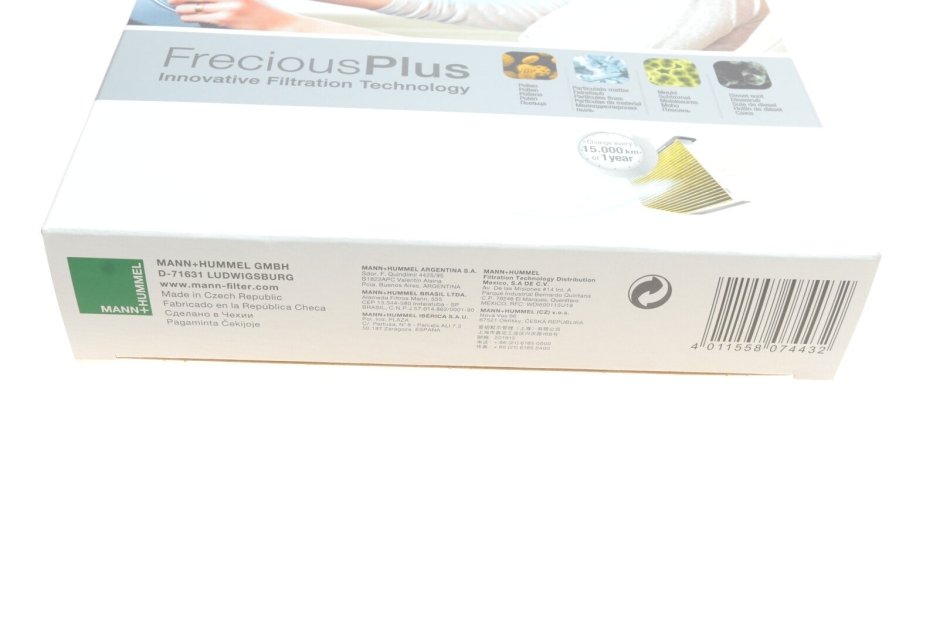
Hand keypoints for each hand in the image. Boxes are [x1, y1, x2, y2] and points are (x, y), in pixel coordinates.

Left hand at [168, 0, 297, 29]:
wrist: (280, 25)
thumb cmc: (266, 13)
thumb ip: (230, 1)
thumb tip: (213, 3)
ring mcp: (230, 8)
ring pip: (201, 6)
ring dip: (186, 7)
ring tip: (175, 8)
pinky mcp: (230, 21)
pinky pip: (207, 18)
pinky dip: (194, 17)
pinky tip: (186, 17)